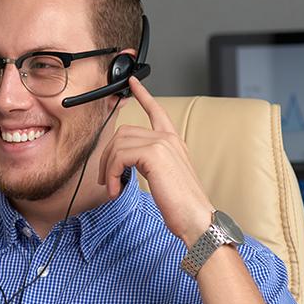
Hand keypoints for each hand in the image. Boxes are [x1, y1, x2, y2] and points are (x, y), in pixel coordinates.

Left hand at [98, 76, 213, 245]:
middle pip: (124, 132)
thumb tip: (123, 164)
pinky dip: (111, 173)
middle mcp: (168, 139)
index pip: (157, 111)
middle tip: (107, 178)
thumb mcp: (165, 179)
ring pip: (118, 144)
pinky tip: (117, 189)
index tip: (132, 83)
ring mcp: (162, 144)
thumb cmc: (182, 206)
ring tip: (113, 187)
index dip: (143, 95)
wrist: (196, 219)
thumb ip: (150, 164)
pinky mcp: (154, 154)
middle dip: (108, 155)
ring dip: (108, 168)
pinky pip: (119, 156)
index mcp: (173, 142)